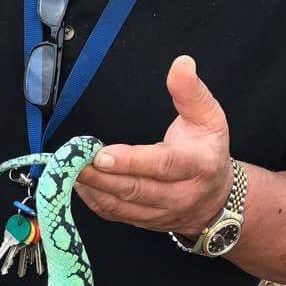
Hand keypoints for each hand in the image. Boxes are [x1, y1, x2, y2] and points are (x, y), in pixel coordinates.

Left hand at [75, 55, 232, 233]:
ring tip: (68, 169)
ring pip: (122, 205)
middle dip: (101, 176)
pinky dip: (93, 200)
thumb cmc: (208, 150)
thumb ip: (191, 92)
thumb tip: (181, 64)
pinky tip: (77, 182)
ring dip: (93, 188)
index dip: (131, 162)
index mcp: (197, 165)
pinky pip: (114, 214)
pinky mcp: (143, 221)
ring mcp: (160, 213)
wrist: (217, 197)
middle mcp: (180, 194)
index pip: (163, 165)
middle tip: (73, 160)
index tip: (102, 154)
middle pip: (136, 189)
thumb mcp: (209, 117)